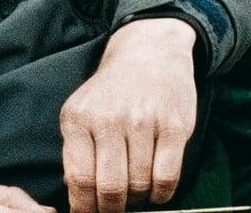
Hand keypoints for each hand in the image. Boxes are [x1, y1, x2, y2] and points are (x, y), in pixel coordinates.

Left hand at [59, 17, 197, 212]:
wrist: (148, 54)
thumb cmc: (111, 92)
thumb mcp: (81, 111)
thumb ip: (76, 150)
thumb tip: (76, 194)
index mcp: (78, 118)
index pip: (79, 179)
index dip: (85, 208)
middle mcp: (109, 119)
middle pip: (110, 188)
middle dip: (111, 210)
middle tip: (114, 211)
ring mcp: (143, 122)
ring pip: (140, 185)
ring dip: (137, 200)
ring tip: (134, 194)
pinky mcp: (174, 126)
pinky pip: (167, 177)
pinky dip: (162, 194)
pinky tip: (156, 191)